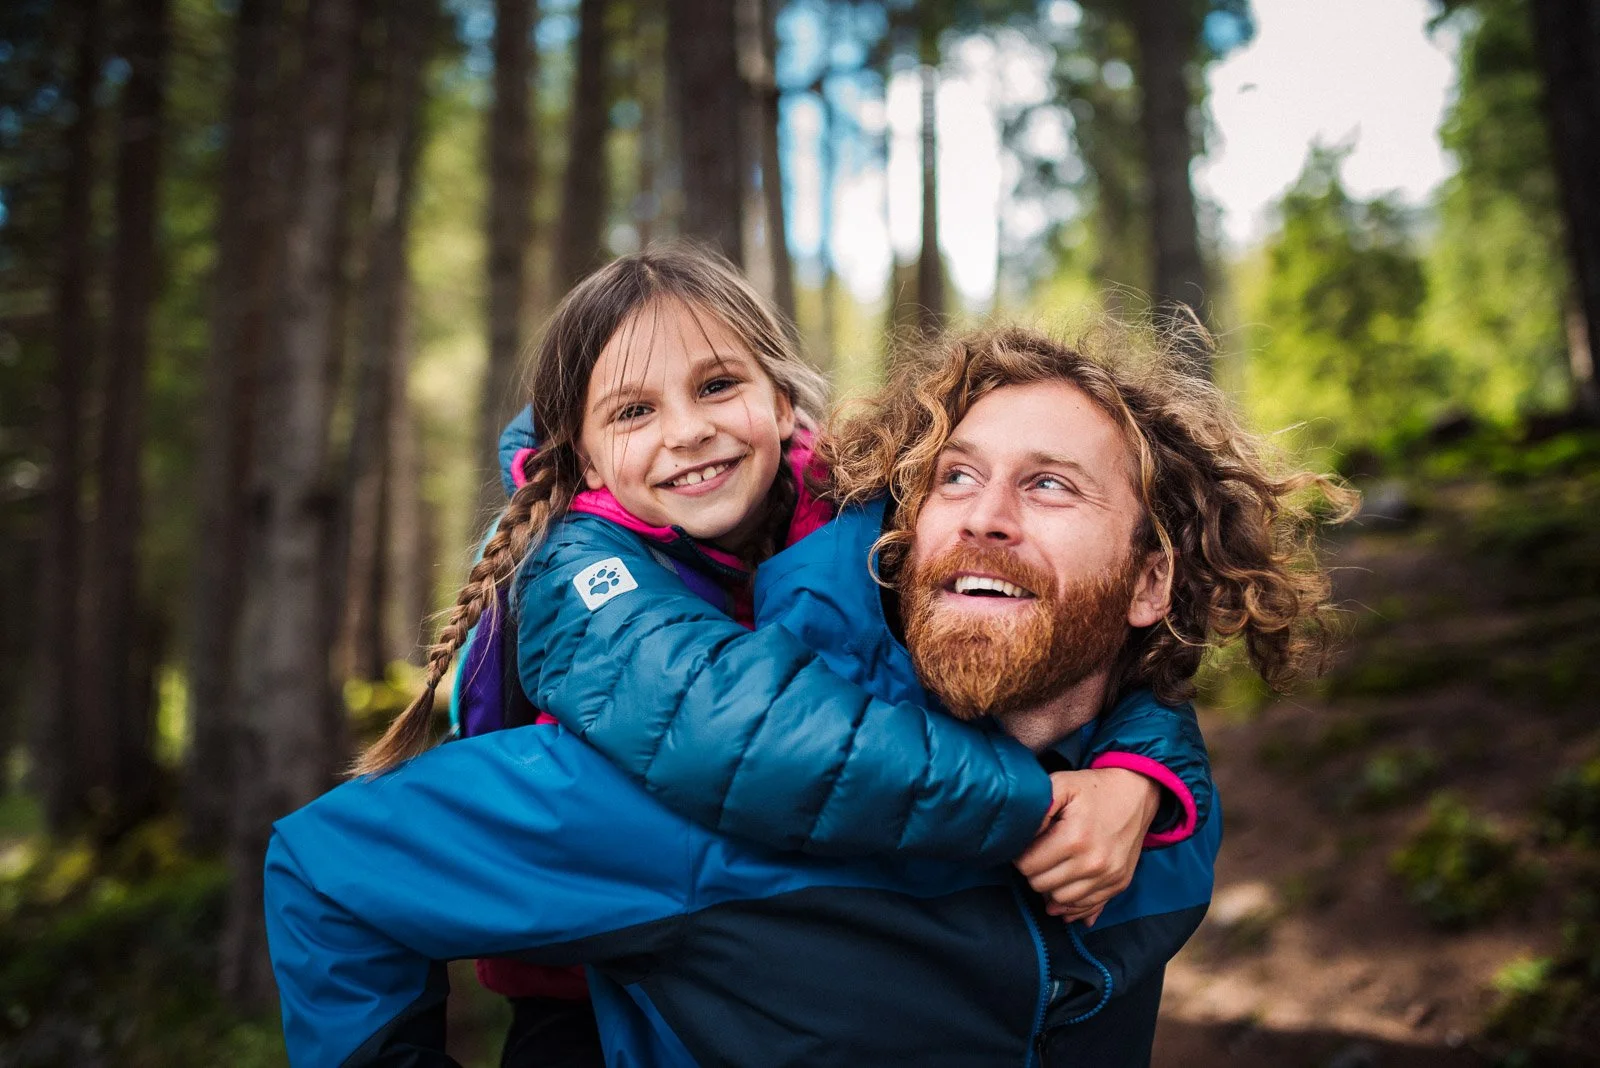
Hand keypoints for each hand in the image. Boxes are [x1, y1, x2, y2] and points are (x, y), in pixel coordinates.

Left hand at [1014, 768, 1160, 924]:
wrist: (1136, 793)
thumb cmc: (1093, 789)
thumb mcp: (1061, 784)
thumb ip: (1037, 808)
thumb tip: (1021, 836)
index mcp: (1075, 838)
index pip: (1028, 866)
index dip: (1021, 855)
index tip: (1026, 845)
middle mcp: (1093, 863)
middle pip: (1041, 885)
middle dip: (1034, 871)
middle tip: (1039, 854)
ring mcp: (1108, 877)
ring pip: (1060, 901)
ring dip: (1051, 886)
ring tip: (1052, 867)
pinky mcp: (1119, 884)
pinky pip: (1086, 907)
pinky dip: (1072, 902)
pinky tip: (1065, 886)